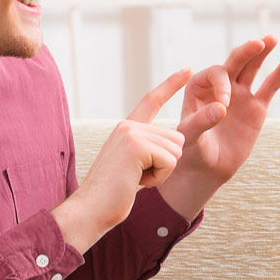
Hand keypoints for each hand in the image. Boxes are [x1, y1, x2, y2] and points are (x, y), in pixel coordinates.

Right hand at [72, 69, 190, 229]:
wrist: (91, 210)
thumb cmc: (113, 195)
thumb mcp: (133, 165)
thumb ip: (149, 148)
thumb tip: (175, 141)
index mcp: (127, 128)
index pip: (152, 100)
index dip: (172, 84)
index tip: (188, 69)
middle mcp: (128, 126)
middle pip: (176, 138)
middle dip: (166, 164)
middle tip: (139, 176)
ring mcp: (131, 134)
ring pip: (176, 150)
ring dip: (162, 172)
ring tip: (136, 179)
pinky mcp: (137, 147)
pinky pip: (170, 162)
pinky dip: (159, 178)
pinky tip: (137, 183)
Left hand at [159, 36, 279, 217]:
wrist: (207, 169)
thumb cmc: (191, 152)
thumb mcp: (189, 138)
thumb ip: (201, 122)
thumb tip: (221, 108)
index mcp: (198, 87)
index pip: (215, 74)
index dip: (222, 85)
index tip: (224, 106)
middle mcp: (220, 87)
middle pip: (234, 62)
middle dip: (246, 52)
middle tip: (258, 43)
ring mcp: (240, 95)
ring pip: (252, 69)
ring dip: (261, 53)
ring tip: (272, 39)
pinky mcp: (256, 107)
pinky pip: (269, 88)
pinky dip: (279, 75)